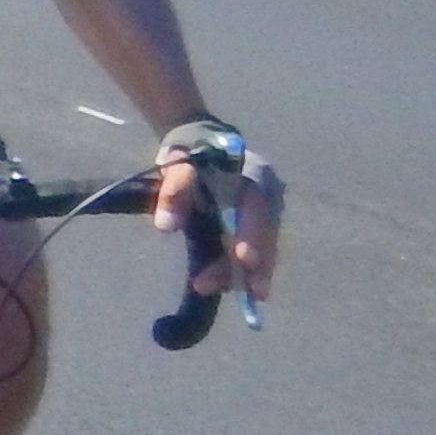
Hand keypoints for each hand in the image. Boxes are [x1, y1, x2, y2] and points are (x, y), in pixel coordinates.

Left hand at [149, 120, 281, 303]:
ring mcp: (264, 210)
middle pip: (266, 233)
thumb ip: (174, 189)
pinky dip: (240, 268)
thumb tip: (166, 226)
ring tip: (223, 292)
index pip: (257, 208)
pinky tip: (230, 287)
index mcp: (254, 174)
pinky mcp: (254, 223)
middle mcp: (268, 193)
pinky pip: (252, 248)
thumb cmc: (189, 151)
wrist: (197, 141)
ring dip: (245, 272)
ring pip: (261, 246)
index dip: (252, 235)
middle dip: (257, 265)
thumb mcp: (177, 163)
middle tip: (251, 293)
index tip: (245, 260)